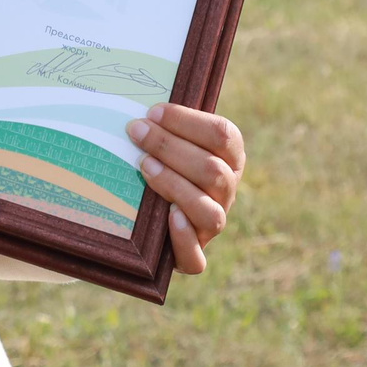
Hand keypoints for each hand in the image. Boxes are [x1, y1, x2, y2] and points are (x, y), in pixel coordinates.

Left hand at [128, 103, 245, 274]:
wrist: (154, 215)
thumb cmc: (162, 161)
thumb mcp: (172, 140)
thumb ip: (168, 125)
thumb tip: (141, 109)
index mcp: (230, 158)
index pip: (223, 135)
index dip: (188, 122)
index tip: (152, 112)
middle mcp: (227, 191)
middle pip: (212, 170)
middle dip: (170, 147)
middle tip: (136, 132)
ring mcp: (213, 225)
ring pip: (210, 212)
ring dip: (175, 186)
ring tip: (144, 167)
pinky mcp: (194, 256)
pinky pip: (197, 258)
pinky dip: (183, 238)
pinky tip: (168, 216)